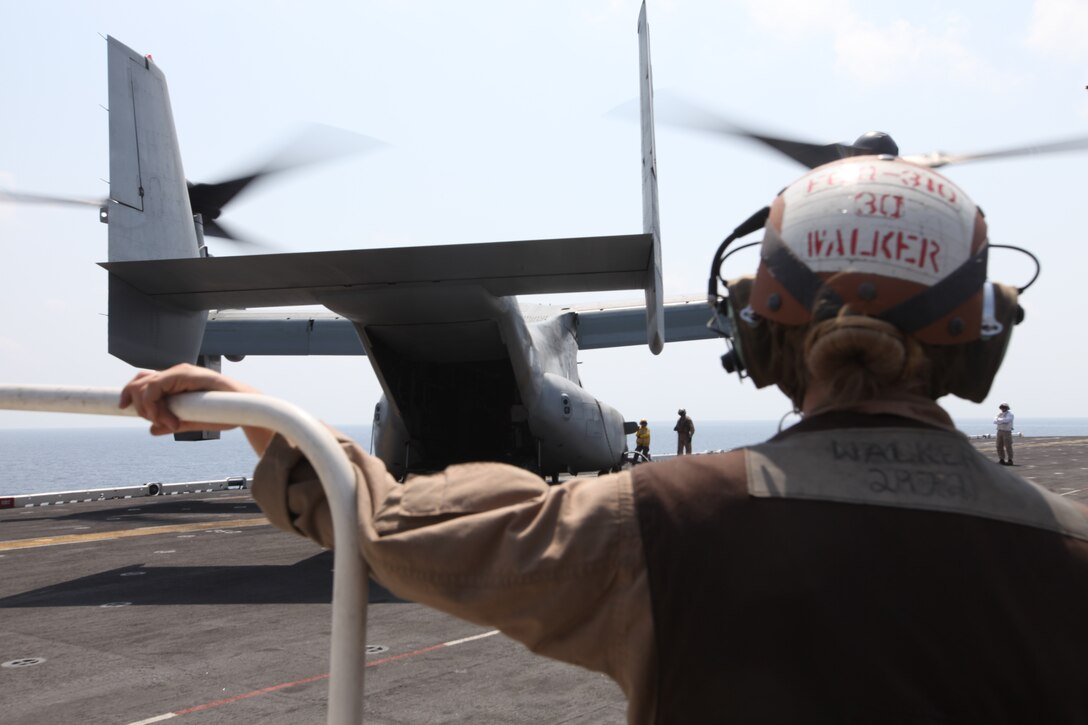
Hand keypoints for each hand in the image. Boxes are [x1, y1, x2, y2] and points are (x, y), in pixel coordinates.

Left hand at [119, 363, 257, 435]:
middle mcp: (174, 372)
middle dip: (139, 405)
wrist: (245, 407)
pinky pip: (156, 388)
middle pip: (138, 381)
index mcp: (174, 380)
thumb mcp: (190, 421)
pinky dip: (157, 407)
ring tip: (168, 423)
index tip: (122, 407)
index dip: (128, 392)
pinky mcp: (184, 374)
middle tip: (156, 422)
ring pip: (144, 386)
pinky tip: (171, 421)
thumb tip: (151, 430)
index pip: (143, 381)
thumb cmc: (222, 412)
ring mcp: (179, 372)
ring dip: (148, 408)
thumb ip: (171, 423)